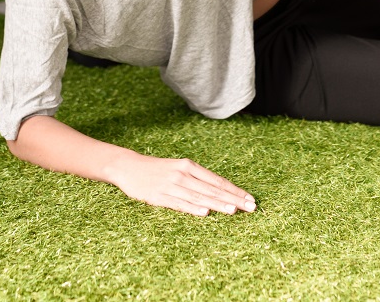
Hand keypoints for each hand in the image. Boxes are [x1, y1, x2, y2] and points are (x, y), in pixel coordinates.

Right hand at [109, 153, 255, 216]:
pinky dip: (192, 208)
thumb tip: (219, 192)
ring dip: (217, 204)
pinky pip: (179, 204)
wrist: (128, 166)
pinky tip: (204, 212)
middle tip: (251, 207)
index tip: (250, 199)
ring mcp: (171, 186)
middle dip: (233, 199)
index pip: (217, 180)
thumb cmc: (157, 170)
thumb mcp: (178, 169)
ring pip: (199, 197)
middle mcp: (183, 174)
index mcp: (189, 166)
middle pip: (212, 189)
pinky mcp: (159, 197)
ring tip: (234, 210)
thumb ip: (196, 180)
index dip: (235, 190)